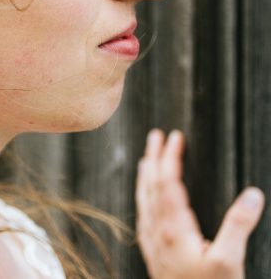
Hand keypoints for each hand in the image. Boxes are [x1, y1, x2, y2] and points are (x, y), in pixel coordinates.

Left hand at [136, 129, 264, 277]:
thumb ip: (238, 226)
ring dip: (145, 175)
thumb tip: (253, 193)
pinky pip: (144, 216)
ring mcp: (154, 243)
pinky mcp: (155, 254)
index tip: (173, 136)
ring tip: (146, 158)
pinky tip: (147, 200)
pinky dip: (144, 197)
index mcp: (173, 229)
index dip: (169, 158)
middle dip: (152, 158)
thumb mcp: (229, 261)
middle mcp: (158, 232)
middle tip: (155, 135)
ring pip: (143, 200)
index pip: (167, 183)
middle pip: (150, 186)